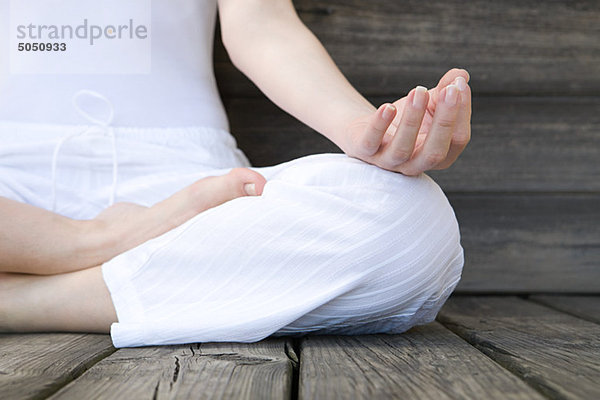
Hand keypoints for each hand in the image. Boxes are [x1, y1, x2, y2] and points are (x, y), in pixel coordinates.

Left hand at [342, 68, 471, 175]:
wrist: (366, 128)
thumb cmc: (404, 119)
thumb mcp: (428, 105)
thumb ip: (446, 90)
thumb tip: (461, 75)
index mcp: (439, 156)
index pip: (458, 139)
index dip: (462, 112)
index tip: (459, 84)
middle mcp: (415, 165)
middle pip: (434, 152)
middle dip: (444, 121)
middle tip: (449, 91)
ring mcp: (389, 162)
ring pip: (402, 148)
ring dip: (412, 120)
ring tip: (418, 91)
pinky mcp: (365, 152)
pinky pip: (371, 142)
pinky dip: (380, 125)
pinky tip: (388, 107)